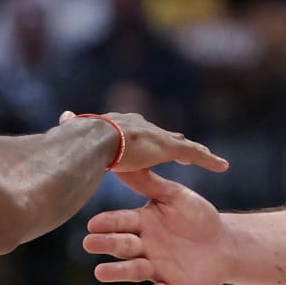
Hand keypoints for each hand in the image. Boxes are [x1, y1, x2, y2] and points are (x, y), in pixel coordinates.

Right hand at [60, 111, 227, 174]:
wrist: (92, 139)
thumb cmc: (78, 143)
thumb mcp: (76, 135)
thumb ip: (72, 128)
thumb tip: (62, 118)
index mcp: (122, 126)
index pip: (139, 133)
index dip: (146, 139)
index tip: (148, 145)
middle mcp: (142, 126)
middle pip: (163, 136)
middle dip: (173, 142)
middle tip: (182, 149)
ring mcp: (156, 137)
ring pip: (183, 145)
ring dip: (196, 152)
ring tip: (210, 159)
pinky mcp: (167, 148)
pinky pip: (194, 154)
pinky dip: (208, 160)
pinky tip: (223, 166)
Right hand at [83, 170, 231, 284]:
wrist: (225, 244)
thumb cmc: (197, 216)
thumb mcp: (175, 196)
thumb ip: (150, 184)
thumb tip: (124, 162)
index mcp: (142, 223)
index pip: (121, 222)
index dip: (108, 223)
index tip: (92, 224)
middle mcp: (144, 247)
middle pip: (122, 246)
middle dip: (106, 245)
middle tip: (88, 244)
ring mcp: (156, 269)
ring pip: (133, 270)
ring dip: (117, 271)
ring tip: (100, 272)